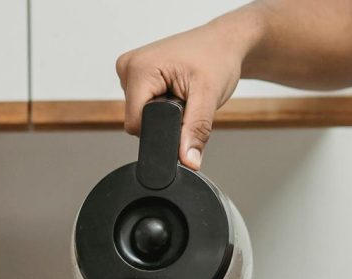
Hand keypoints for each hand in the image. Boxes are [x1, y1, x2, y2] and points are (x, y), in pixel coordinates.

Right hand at [116, 8, 260, 169]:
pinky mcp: (135, 73)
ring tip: (181, 92)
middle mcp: (128, 66)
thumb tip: (187, 161)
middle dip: (163, 120)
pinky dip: (160, 102)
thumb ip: (196, 131)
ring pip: (139, 113)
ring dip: (162, 111)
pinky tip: (174, 89)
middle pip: (137, 119)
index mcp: (139, 69)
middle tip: (186, 100)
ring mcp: (129, 69)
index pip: (135, 124)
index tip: (183, 117)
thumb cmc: (217, 58)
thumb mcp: (208, 97)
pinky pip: (142, 103)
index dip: (161, 131)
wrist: (223, 43)